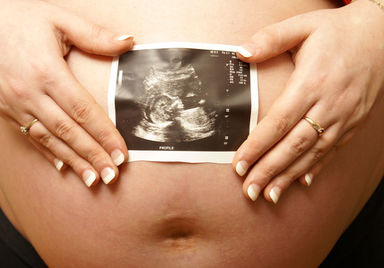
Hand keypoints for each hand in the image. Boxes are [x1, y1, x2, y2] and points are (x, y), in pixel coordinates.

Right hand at [0, 0, 133, 186]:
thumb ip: (95, 35)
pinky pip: (30, 136)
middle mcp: (29, 92)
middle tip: (112, 176)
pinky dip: (48, 153)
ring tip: (93, 179)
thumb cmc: (22, 18)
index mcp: (46, 71)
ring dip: (73, 161)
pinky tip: (64, 167)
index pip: (83, 111)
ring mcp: (15, 103)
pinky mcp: (6, 108)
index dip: (104, 134)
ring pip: (50, 139)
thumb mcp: (60, 19)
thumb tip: (128, 41)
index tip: (121, 153)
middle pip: (69, 131)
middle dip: (93, 156)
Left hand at [233, 0, 383, 202]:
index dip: (257, 146)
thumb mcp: (302, 25)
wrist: (381, 34)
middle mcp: (329, 104)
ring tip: (269, 195)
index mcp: (312, 82)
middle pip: (294, 145)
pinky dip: (316, 167)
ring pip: (313, 153)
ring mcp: (345, 116)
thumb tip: (241, 53)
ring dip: (289, 176)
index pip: (279, 121)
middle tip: (249, 191)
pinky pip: (332, 150)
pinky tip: (301, 182)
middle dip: (269, 170)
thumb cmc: (337, 31)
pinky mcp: (354, 122)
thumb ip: (270, 39)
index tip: (239, 165)